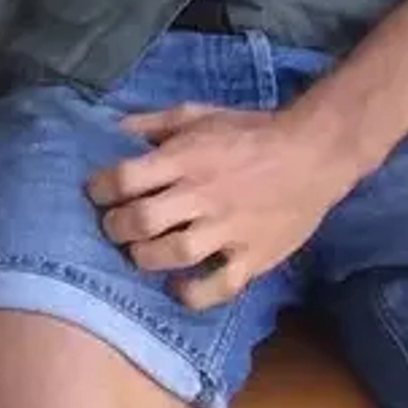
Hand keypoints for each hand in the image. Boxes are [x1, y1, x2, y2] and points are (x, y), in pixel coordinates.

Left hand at [85, 103, 358, 309]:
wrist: (312, 154)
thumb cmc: (249, 131)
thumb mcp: (197, 113)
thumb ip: (154, 123)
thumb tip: (113, 130)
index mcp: (185, 157)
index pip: (127, 177)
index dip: (101, 188)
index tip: (96, 193)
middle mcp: (202, 194)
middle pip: (144, 219)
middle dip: (117, 227)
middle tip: (113, 227)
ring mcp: (229, 229)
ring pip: (175, 254)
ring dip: (146, 258)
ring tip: (139, 254)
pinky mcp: (254, 257)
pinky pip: (219, 286)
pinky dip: (193, 293)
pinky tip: (178, 287)